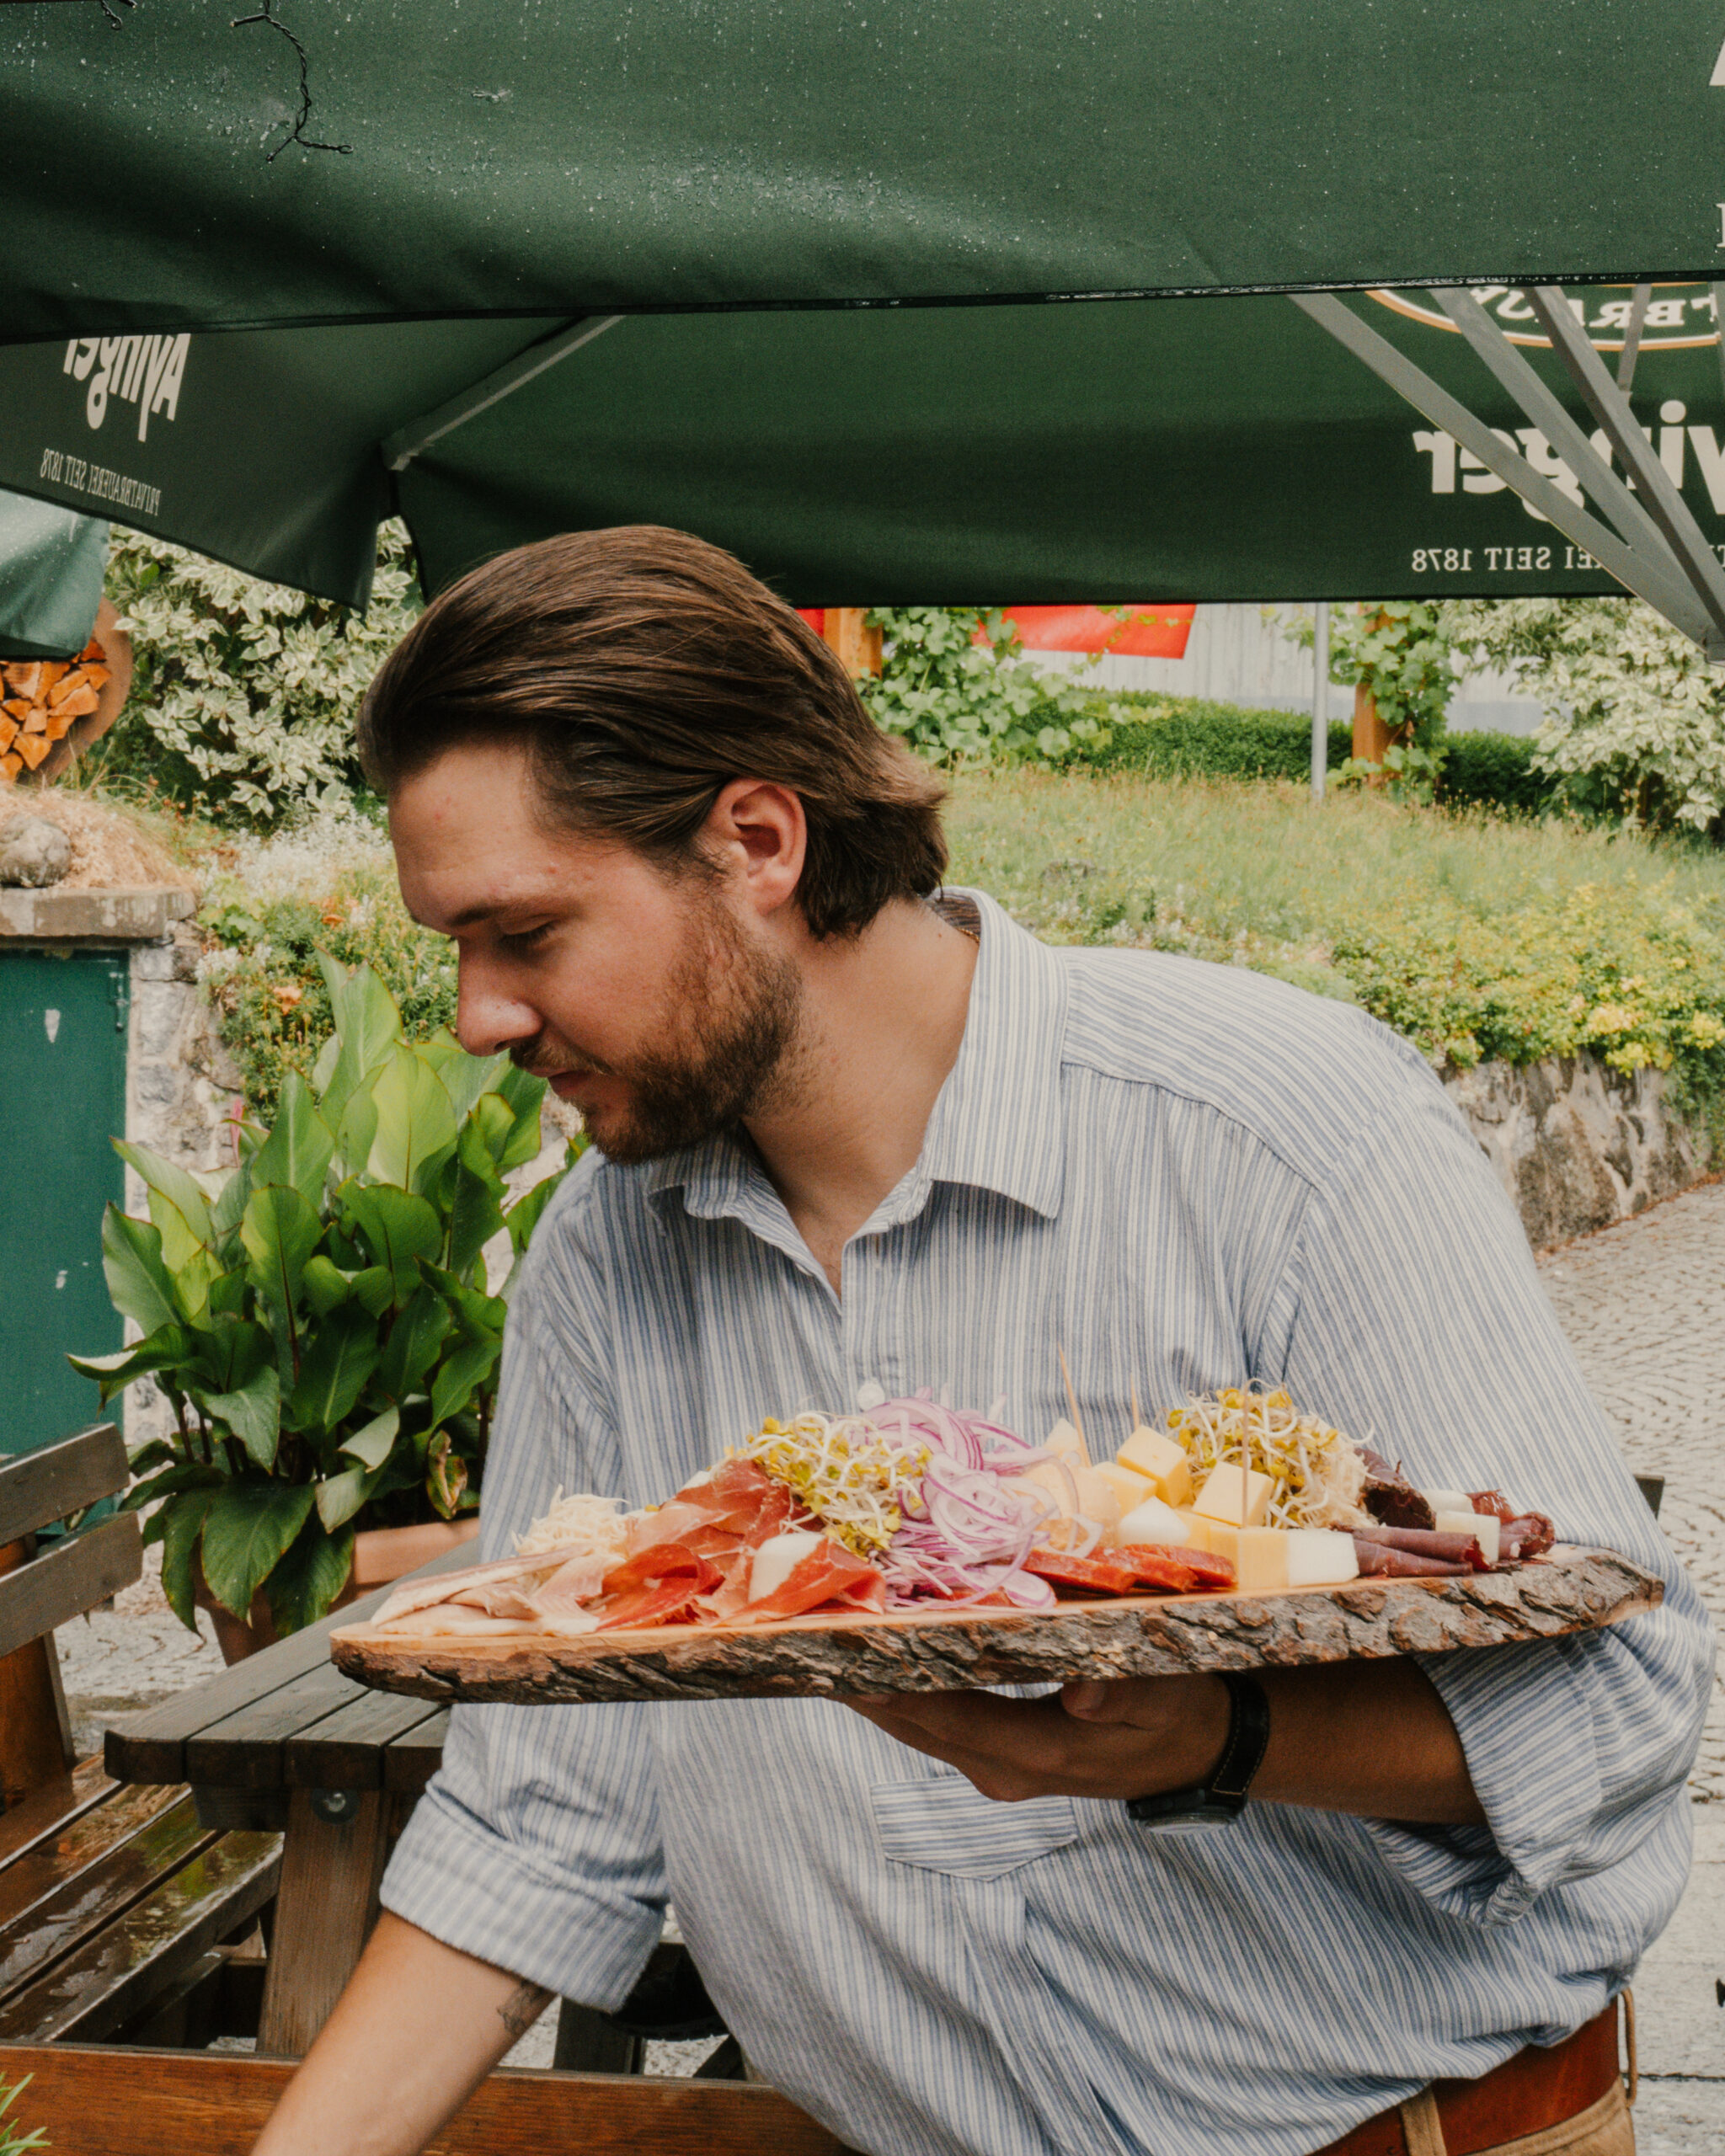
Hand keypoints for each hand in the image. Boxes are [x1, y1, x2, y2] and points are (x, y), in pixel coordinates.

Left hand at [847, 1659, 1486, 1825]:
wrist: (1202, 1746)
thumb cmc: (1183, 1707)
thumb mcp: (1168, 1693)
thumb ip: (1126, 1694)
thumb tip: (1083, 1697)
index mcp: (1039, 1753)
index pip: (946, 1715)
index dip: (892, 1684)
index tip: (844, 1648)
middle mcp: (1004, 1766)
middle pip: (913, 1722)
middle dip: (862, 1679)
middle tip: (807, 1626)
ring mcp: (998, 1762)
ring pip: (917, 1724)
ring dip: (873, 1683)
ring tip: (824, 1631)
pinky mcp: (999, 1750)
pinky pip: (936, 1718)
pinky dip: (904, 1686)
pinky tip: (877, 1649)